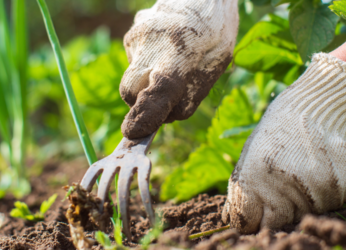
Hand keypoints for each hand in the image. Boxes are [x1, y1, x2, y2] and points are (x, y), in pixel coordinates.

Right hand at [120, 0, 237, 138]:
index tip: (133, 133)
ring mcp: (137, 36)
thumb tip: (165, 119)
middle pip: (130, 91)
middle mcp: (152, 42)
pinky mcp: (131, 34)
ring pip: (134, 77)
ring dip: (148, 81)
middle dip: (142, 103)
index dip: (145, 115)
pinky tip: (166, 51)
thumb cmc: (215, 31)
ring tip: (174, 62)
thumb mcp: (215, 66)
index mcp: (181, 52)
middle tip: (167, 97)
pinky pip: (136, 62)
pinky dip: (148, 65)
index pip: (159, 90)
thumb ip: (190, 96)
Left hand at [222, 53, 345, 232]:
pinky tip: (321, 169)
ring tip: (303, 171)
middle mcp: (285, 187)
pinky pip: (327, 205)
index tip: (255, 211)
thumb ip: (243, 186)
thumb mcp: (253, 151)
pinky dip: (322, 194)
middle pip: (276, 224)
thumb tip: (231, 216)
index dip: (250, 218)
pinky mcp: (341, 190)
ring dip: (301, 202)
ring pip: (303, 216)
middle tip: (282, 189)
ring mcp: (315, 191)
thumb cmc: (282, 126)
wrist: (325, 103)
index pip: (248, 222)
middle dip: (275, 213)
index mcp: (256, 176)